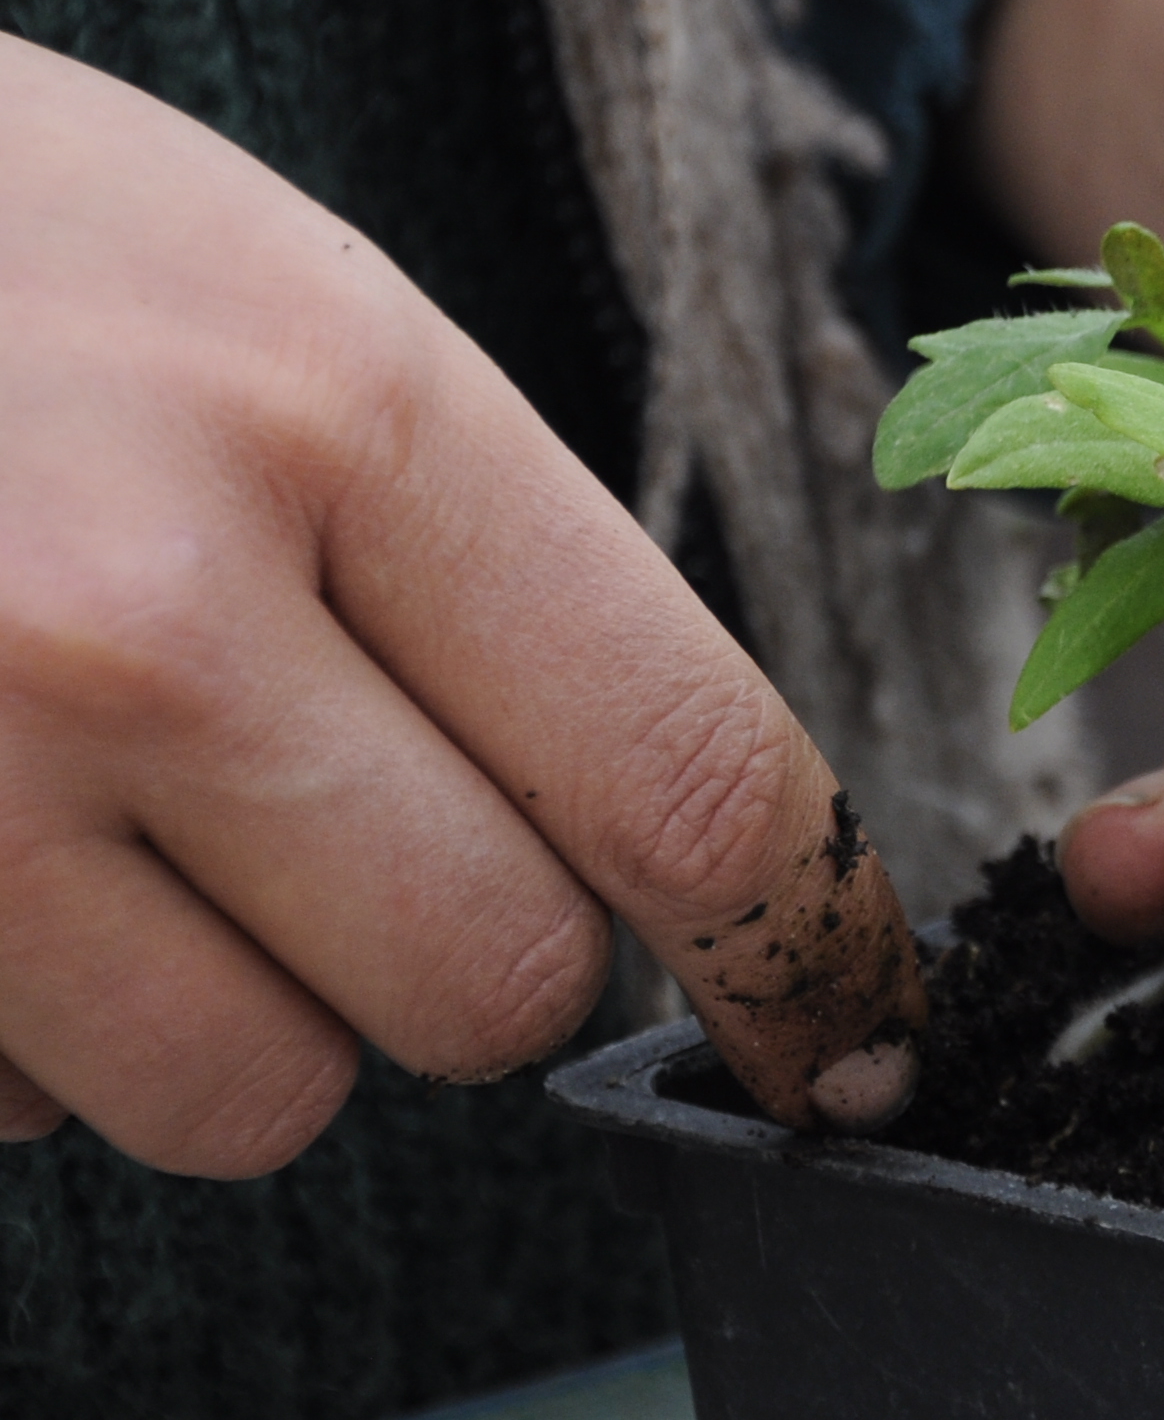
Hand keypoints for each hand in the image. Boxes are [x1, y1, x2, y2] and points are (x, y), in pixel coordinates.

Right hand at [0, 40, 926, 1169]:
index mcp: (331, 409)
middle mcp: (139, 606)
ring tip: (98, 808)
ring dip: (219, 1013)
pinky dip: (7, 1034)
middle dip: (456, 951)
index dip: (794, 940)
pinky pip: (6, 1115)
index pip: (692, 775)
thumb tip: (690, 852)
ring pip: (249, 1098)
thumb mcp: (265, 305)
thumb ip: (475, 567)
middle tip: (341, 819)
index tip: (825, 1017)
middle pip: (488, 984)